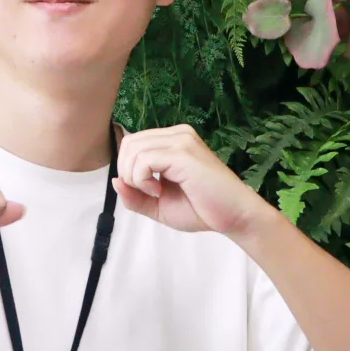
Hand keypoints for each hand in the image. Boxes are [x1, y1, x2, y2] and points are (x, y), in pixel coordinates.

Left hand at [113, 125, 274, 238]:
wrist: (234, 217)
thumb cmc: (203, 210)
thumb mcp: (158, 205)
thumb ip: (134, 195)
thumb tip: (114, 180)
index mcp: (173, 140)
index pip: (133, 143)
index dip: (128, 170)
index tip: (146, 191)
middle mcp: (178, 134)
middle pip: (129, 143)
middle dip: (127, 173)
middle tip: (147, 192)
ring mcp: (182, 140)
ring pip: (133, 149)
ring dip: (134, 177)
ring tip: (156, 192)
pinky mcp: (183, 152)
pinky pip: (144, 159)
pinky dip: (142, 179)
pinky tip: (159, 191)